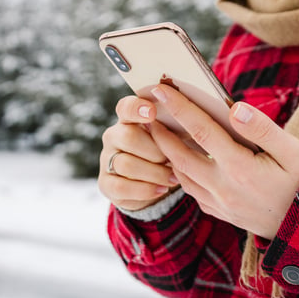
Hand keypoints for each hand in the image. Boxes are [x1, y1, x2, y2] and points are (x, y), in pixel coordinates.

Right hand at [97, 94, 178, 211]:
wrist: (153, 185)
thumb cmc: (166, 154)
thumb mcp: (173, 139)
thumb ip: (175, 128)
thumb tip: (191, 122)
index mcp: (129, 119)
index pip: (126, 107)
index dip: (137, 108)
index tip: (152, 112)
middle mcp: (114, 136)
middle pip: (129, 137)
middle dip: (156, 151)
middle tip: (173, 160)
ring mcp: (107, 160)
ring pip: (127, 164)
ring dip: (155, 173)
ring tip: (173, 178)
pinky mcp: (106, 184)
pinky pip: (122, 187)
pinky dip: (146, 190)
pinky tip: (161, 189)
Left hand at [148, 83, 298, 239]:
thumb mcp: (293, 152)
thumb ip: (263, 129)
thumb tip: (234, 108)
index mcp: (240, 168)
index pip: (201, 131)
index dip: (179, 107)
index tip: (161, 88)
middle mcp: (224, 188)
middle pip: (180, 156)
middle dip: (160, 132)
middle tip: (148, 111)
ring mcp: (220, 204)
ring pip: (182, 176)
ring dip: (167, 154)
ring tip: (159, 134)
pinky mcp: (221, 213)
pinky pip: (192, 192)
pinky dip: (181, 174)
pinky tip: (182, 160)